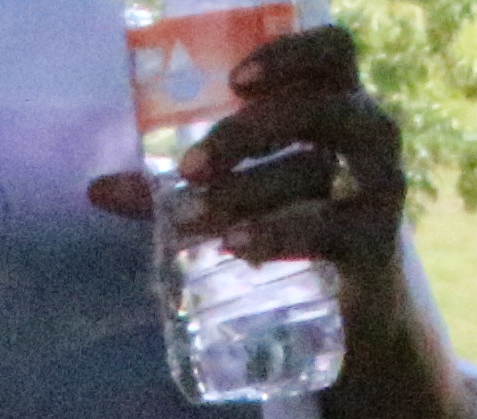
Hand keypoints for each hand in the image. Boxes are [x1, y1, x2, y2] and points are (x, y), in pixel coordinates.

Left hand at [82, 22, 415, 321]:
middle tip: (189, 167)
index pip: (333, 51)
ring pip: (314, 174)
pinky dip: (279, 235)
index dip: (289, 53)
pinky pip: (329, 230)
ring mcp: (379, 190)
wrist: (357, 308)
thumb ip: (171, 188)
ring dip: (249, 192)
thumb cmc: (294, 222)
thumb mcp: (239, 194)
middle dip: (247, 134)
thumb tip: (96, 189)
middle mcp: (369, 136)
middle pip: (317, 111)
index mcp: (338, 102)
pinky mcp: (376, 245)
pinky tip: (240, 247)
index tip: (234, 80)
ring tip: (195, 218)